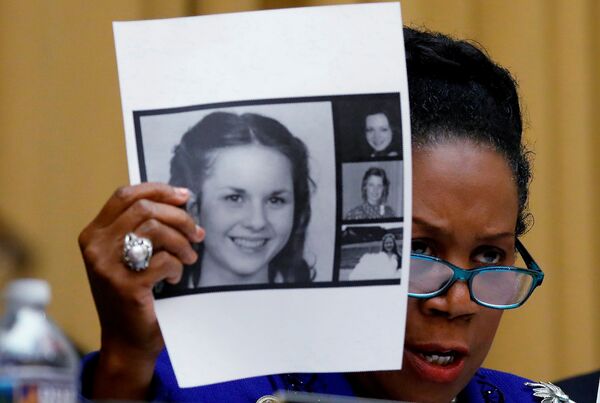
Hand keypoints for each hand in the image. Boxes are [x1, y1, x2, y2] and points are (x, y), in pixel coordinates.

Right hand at [78, 183, 203, 398]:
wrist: (126, 341)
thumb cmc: (133, 294)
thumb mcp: (129, 255)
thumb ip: (143, 228)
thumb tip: (182, 201)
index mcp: (94, 234)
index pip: (125, 195)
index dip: (158, 190)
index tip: (184, 196)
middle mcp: (96, 247)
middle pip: (145, 209)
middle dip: (179, 217)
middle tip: (196, 233)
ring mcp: (108, 267)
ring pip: (156, 230)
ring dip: (182, 242)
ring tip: (189, 256)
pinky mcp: (126, 286)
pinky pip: (164, 261)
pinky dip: (177, 266)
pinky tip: (175, 278)